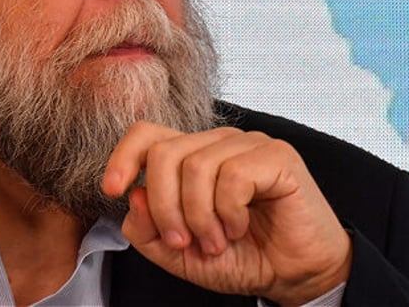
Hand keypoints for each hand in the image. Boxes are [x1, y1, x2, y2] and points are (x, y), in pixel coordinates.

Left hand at [102, 122, 351, 305]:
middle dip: (165, 207)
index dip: (123, 157)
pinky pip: (233, 175)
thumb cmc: (241, 256)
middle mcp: (215, 143)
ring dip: (200, 216)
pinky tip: (239, 227)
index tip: (113, 190)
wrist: (295, 274)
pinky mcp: (276, 155)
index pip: (146, 134)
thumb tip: (134, 196)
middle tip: (184, 241)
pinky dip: (229, 212)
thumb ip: (148, 230)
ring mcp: (246, 144)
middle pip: (163, 153)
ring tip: (217, 240)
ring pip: (195, 166)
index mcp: (190, 156)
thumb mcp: (181, 255)